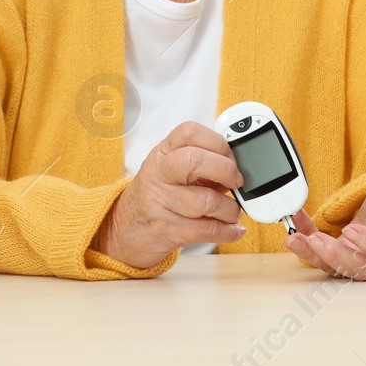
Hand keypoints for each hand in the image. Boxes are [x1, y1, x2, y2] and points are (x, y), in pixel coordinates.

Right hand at [92, 122, 246, 267]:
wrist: (125, 229)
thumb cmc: (159, 195)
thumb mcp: (172, 171)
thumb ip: (202, 165)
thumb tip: (239, 169)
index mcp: (163, 153)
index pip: (189, 133)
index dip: (217, 142)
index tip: (231, 155)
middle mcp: (158, 173)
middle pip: (194, 160)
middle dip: (226, 170)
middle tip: (237, 181)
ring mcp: (159, 202)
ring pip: (205, 201)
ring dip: (230, 209)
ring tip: (233, 212)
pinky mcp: (165, 230)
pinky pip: (205, 230)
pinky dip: (227, 232)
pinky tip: (233, 230)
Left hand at [285, 155, 365, 280]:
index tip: (352, 229)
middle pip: (358, 267)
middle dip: (335, 256)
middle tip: (316, 241)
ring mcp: (353, 259)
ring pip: (335, 267)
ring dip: (313, 255)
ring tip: (295, 239)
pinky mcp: (335, 257)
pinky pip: (317, 255)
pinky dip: (303, 242)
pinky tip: (294, 225)